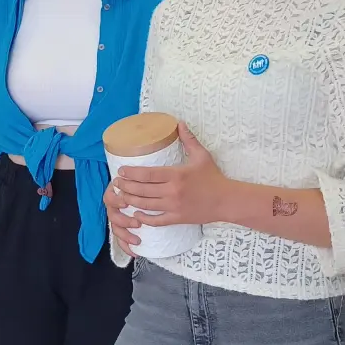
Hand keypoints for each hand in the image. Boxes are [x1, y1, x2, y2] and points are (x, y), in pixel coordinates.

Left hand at [106, 122, 235, 228]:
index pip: (147, 174)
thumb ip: (189, 140)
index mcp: (176, 175)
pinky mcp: (177, 218)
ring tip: (121, 196)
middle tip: (117, 183)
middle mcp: (173, 191)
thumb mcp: (202, 156)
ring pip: (145, 205)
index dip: (131, 173)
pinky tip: (135, 213)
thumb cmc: (214, 177)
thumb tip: (179, 123)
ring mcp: (174, 206)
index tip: (121, 171)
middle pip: (142, 190)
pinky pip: (156, 220)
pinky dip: (144, 218)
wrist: (227, 200)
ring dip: (130, 201)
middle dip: (126, 187)